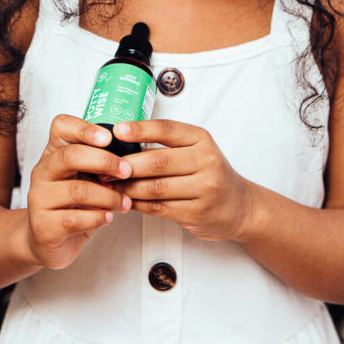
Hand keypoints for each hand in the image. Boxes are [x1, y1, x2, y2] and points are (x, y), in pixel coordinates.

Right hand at [25, 114, 132, 269]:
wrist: (47, 241)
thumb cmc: (73, 205)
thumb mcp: (85, 178)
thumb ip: (100, 165)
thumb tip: (133, 156)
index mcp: (54, 153)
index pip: (61, 127)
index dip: (85, 128)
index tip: (110, 137)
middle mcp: (43, 172)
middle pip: (70, 156)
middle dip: (105, 161)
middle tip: (127, 171)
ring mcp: (39, 198)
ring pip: (77, 190)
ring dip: (108, 196)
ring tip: (124, 202)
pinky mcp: (42, 226)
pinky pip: (74, 219)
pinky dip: (97, 218)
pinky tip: (107, 218)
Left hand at [113, 119, 250, 241]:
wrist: (240, 206)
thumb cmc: (210, 173)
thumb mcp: (196, 149)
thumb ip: (167, 144)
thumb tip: (123, 141)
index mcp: (201, 140)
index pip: (166, 130)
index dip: (140, 130)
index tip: (117, 130)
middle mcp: (205, 162)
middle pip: (157, 162)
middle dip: (126, 165)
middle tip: (103, 166)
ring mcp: (203, 189)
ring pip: (155, 188)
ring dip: (127, 188)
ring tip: (108, 185)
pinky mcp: (197, 213)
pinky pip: (159, 208)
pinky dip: (137, 204)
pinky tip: (124, 200)